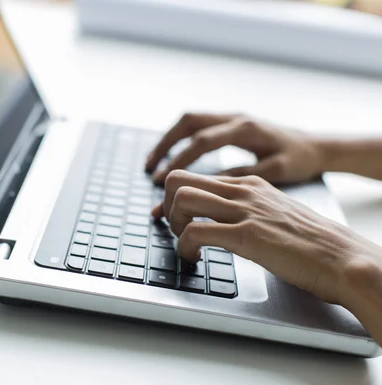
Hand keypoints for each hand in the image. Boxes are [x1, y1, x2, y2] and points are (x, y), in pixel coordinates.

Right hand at [146, 113, 324, 184]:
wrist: (317, 145)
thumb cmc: (300, 160)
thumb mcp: (275, 172)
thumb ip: (241, 177)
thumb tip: (206, 187)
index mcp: (245, 129)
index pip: (202, 141)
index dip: (178, 161)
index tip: (161, 180)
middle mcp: (235, 118)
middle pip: (189, 122)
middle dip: (165, 144)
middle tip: (149, 167)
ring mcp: (232, 117)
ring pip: (190, 121)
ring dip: (169, 140)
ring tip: (152, 162)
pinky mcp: (231, 123)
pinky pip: (198, 125)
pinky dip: (180, 139)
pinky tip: (172, 156)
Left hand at [152, 170, 381, 306]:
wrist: (344, 258)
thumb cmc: (310, 243)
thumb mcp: (273, 214)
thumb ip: (245, 211)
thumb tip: (216, 223)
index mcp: (249, 184)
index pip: (196, 177)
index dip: (175, 199)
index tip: (171, 218)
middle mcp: (243, 191)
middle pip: (179, 179)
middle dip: (166, 206)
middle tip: (176, 229)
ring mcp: (245, 211)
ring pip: (182, 198)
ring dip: (173, 223)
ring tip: (185, 244)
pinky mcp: (248, 235)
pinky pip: (195, 233)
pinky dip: (185, 247)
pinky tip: (196, 259)